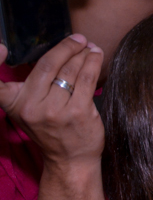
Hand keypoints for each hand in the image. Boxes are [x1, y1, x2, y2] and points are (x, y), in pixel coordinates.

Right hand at [0, 35, 102, 169]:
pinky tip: (96, 56)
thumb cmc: (51, 129)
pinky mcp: (78, 112)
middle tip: (77, 40)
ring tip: (90, 48)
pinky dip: (93, 63)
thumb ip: (31, 85)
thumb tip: (53, 53)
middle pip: (48, 65)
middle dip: (66, 47)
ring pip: (70, 70)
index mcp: (14, 102)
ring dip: (83, 54)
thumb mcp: (28, 108)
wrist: (70, 159)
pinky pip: (87, 79)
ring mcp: (55, 110)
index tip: (2, 48)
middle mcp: (31, 106)